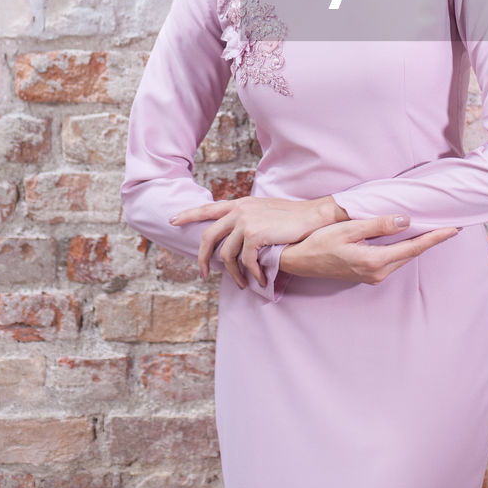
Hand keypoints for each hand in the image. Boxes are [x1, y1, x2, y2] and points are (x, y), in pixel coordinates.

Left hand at [169, 195, 336, 285]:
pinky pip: (245, 261)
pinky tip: (259, 280)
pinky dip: (251, 274)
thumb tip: (237, 234)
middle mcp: (239, 210)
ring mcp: (246, 221)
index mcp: (240, 204)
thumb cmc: (293, 217)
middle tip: (202, 273)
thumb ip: (248, 217)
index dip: (189, 214)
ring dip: (233, 274)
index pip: (208, 208)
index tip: (173, 220)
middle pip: (208, 236)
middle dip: (202, 258)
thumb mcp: (265, 210)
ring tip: (242, 283)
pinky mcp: (255, 234)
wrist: (313, 216)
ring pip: (226, 255)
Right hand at [279, 214, 459, 283]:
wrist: (299, 260)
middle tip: (450, 226)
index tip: (453, 229)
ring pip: (402, 257)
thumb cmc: (319, 242)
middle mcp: (377, 272)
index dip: (435, 238)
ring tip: (435, 230)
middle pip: (411, 254)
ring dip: (418, 244)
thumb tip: (405, 220)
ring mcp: (373, 276)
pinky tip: (409, 239)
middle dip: (431, 240)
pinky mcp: (368, 274)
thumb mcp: (348, 229)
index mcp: (374, 261)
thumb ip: (378, 224)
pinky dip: (404, 248)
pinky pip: (392, 260)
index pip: (413, 248)